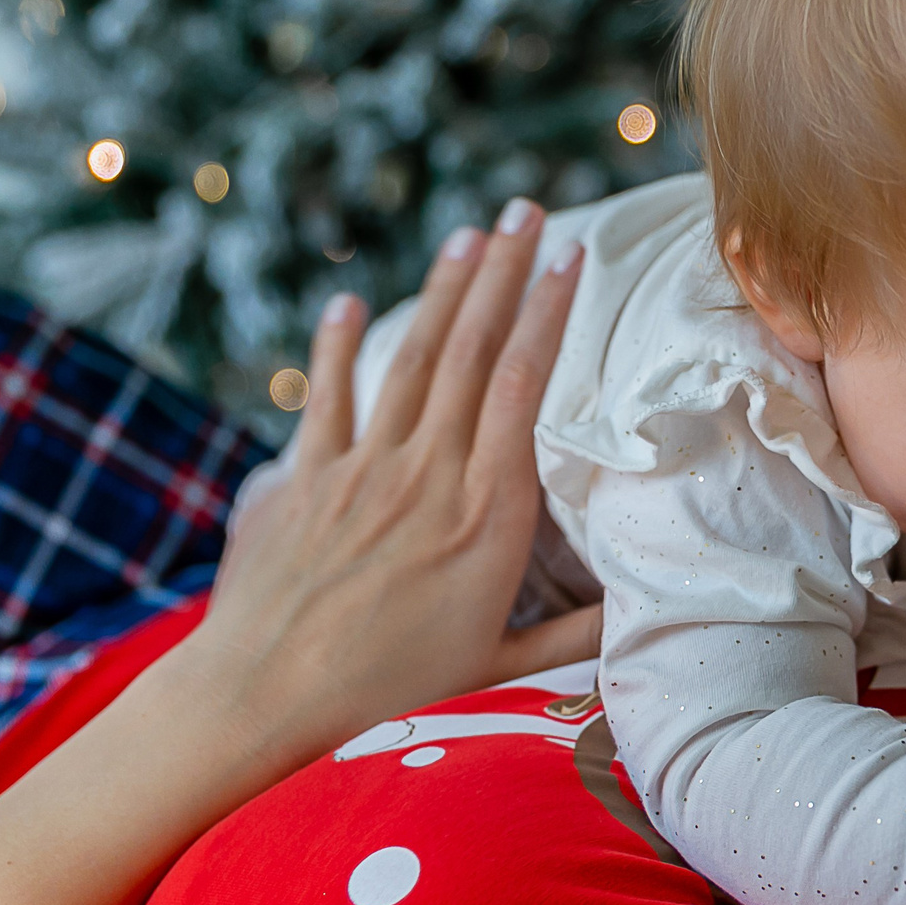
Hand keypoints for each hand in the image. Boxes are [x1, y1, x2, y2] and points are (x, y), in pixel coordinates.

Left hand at [0, 199, 595, 904]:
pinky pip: (327, 396)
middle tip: (527, 210)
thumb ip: (572, 633)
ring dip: (442, 290)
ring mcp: (361, 468)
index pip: (525, 389)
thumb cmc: (390, 688)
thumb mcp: (499, 666)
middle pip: (474, 351)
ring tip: (470, 235)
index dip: (548, 315)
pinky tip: (350, 301)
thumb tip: (638, 613)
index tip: (571, 260)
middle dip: (504, 272)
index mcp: (486, 514)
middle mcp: (429, 475)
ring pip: (412, 357)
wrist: (266, 694)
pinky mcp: (303, 475)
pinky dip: (337, 345)